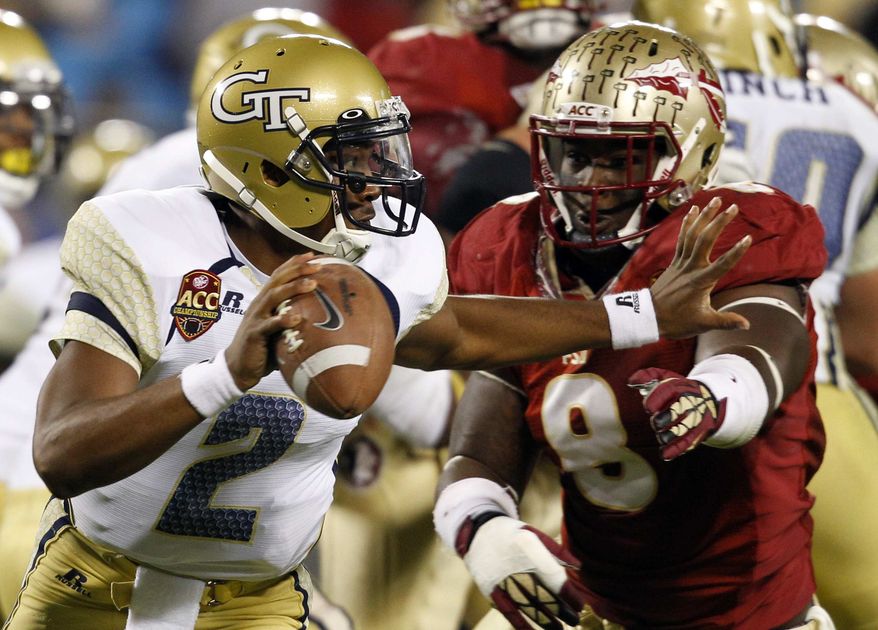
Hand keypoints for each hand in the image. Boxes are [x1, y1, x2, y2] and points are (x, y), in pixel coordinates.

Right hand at [225, 253, 319, 389]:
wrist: (237, 368)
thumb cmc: (262, 347)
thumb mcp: (277, 328)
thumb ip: (291, 316)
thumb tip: (319, 312)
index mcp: (265, 301)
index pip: (279, 276)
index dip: (294, 264)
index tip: (312, 256)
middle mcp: (259, 304)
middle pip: (278, 281)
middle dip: (297, 270)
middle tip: (316, 265)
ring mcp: (256, 317)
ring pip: (274, 297)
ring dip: (294, 288)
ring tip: (312, 284)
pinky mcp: (254, 334)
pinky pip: (269, 325)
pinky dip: (283, 320)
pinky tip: (296, 318)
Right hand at [458, 514, 587, 629]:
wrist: (477, 532)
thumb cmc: (512, 534)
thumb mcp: (533, 533)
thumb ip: (556, 550)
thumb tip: (579, 567)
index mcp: (528, 546)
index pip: (553, 575)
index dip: (568, 592)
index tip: (580, 604)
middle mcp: (515, 563)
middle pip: (542, 592)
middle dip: (561, 609)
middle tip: (575, 619)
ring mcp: (502, 577)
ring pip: (527, 604)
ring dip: (544, 619)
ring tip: (559, 629)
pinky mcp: (491, 589)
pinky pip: (507, 609)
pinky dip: (520, 623)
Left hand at [629, 367, 725, 459]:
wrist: (709, 398)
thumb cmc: (680, 389)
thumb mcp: (666, 377)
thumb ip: (648, 376)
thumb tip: (631, 381)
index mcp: (680, 387)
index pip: (667, 391)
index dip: (655, 400)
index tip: (648, 407)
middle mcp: (689, 402)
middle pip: (675, 411)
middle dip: (663, 418)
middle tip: (656, 422)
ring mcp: (695, 418)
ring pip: (681, 429)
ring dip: (668, 435)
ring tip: (661, 437)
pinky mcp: (699, 433)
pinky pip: (687, 443)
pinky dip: (675, 450)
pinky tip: (664, 455)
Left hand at [651, 197, 751, 338]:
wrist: (648, 317)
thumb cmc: (676, 321)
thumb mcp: (703, 323)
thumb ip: (725, 321)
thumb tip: (747, 324)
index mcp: (701, 281)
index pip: (723, 264)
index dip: (736, 252)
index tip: (748, 238)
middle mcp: (691, 268)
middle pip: (706, 240)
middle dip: (720, 222)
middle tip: (734, 207)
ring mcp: (681, 262)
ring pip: (693, 234)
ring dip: (704, 216)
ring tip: (716, 199)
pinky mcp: (674, 261)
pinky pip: (682, 238)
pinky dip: (688, 223)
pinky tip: (694, 210)